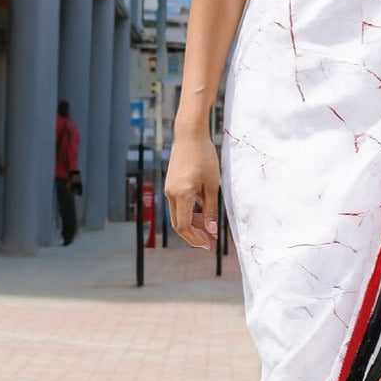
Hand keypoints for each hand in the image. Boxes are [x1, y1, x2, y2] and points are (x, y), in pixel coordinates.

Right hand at [165, 128, 220, 249]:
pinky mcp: (171, 185)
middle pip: (179, 224)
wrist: (190, 136)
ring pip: (178, 215)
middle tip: (210, 242)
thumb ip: (211, 209)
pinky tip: (202, 213)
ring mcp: (169, 189)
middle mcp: (171, 194)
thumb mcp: (212, 185)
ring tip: (208, 229)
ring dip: (192, 224)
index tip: (209, 245)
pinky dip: (189, 213)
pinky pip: (178, 205)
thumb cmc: (204, 157)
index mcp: (182, 195)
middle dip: (194, 236)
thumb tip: (211, 231)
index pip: (184, 227)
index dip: (196, 239)